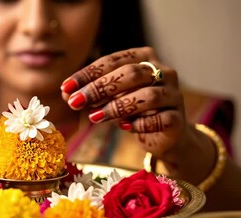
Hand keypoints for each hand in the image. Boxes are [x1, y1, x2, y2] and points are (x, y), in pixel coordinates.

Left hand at [61, 47, 185, 156]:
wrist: (163, 133)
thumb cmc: (132, 109)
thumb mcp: (108, 98)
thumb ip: (89, 93)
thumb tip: (66, 93)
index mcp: (144, 57)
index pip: (112, 61)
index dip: (87, 74)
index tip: (65, 88)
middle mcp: (163, 71)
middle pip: (131, 74)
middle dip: (99, 88)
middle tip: (74, 102)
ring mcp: (173, 94)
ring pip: (147, 95)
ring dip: (117, 107)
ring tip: (94, 117)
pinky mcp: (178, 119)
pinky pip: (159, 119)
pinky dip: (139, 124)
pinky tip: (124, 127)